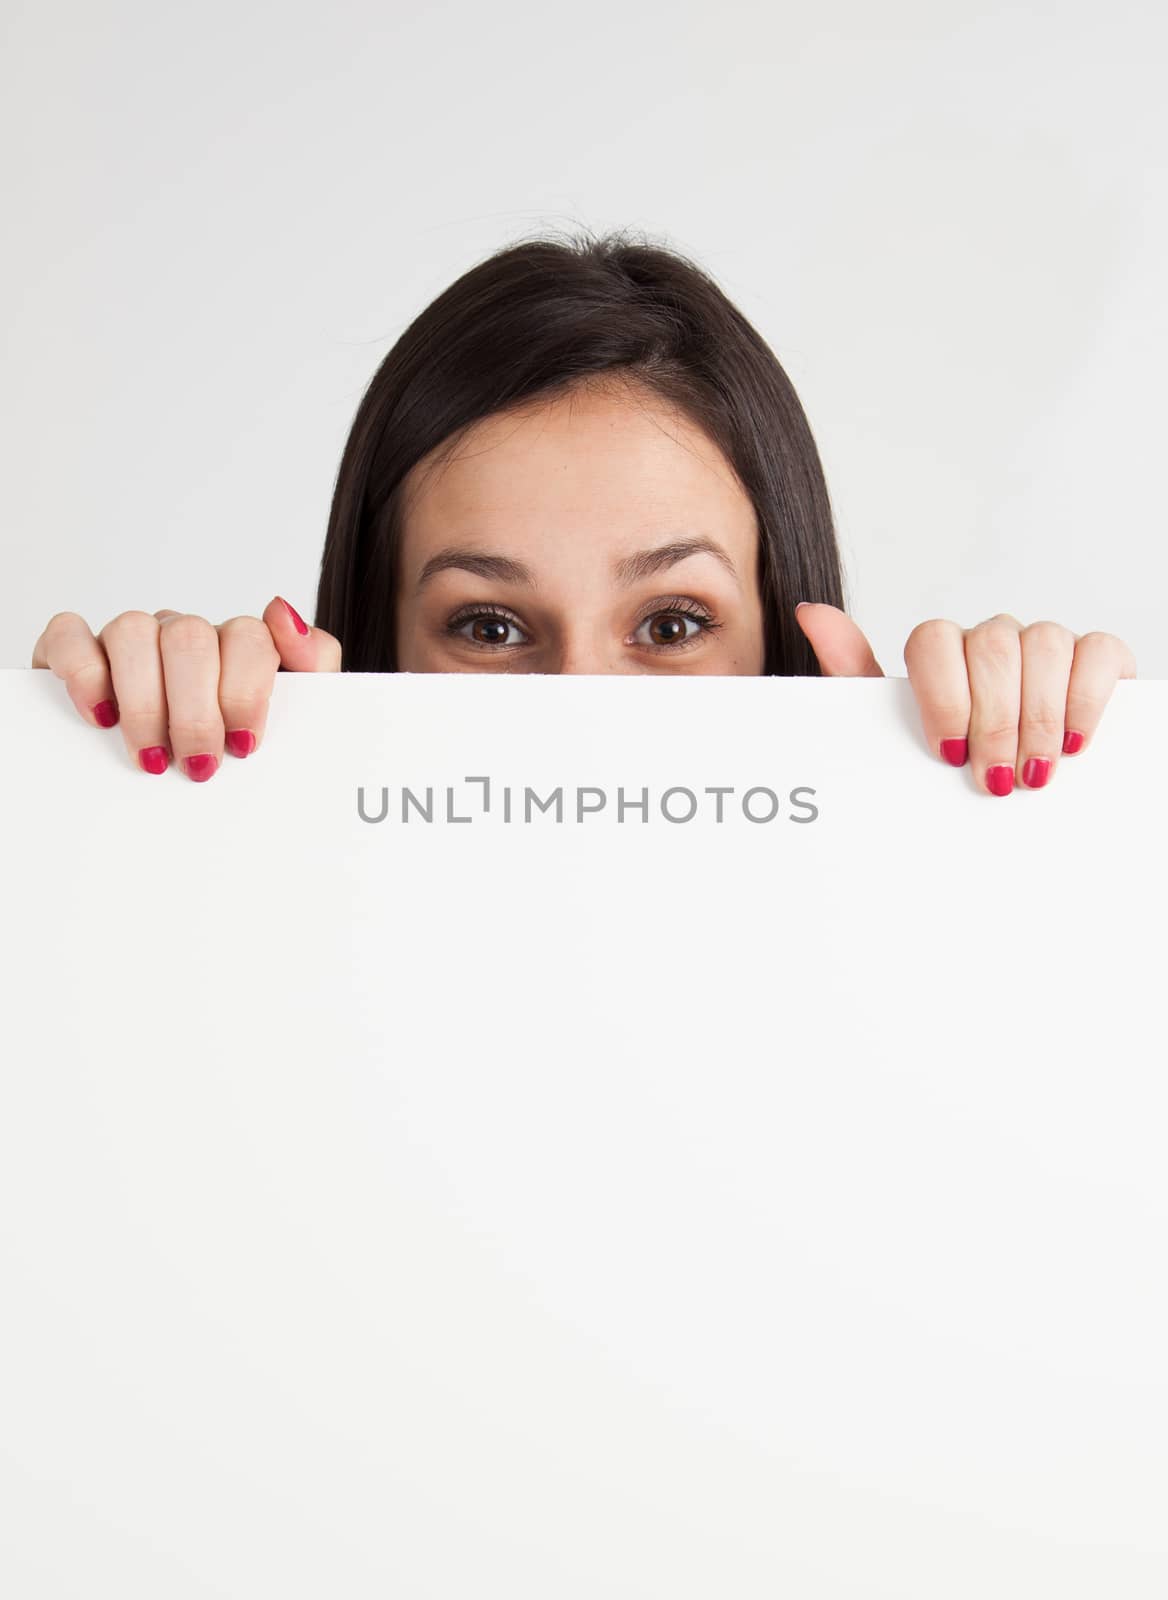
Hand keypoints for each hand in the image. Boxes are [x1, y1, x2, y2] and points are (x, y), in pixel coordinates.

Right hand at [31, 597, 341, 780]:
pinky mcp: (76, 650)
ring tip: (153, 757)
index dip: (246, 693)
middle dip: (195, 712)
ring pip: (133, 631)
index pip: (249, 638)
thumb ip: (312, 663)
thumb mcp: (292, 716)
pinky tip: (101, 716)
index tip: (243, 746)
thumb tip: (284, 612)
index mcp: (236, 646)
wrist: (177, 791)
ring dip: (144, 702)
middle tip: (198, 765)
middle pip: (190, 637)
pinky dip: (83, 672)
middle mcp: (183, 635)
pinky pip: (70, 634)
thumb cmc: (234, 747)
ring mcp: (131, 640)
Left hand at [793, 602, 1136, 795]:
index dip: (943, 695)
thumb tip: (811, 613)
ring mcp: (1044, 645)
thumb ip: (853, 676)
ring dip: (1038, 716)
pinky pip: (1097, 651)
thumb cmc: (946, 765)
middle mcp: (992, 640)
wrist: (1007, 799)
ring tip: (1032, 771)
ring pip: (1043, 644)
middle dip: (993, 721)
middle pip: (991, 645)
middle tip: (992, 778)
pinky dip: (1085, 697)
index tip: (948, 753)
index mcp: (941, 653)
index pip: (933, 639)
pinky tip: (1072, 741)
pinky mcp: (1095, 659)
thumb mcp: (893, 734)